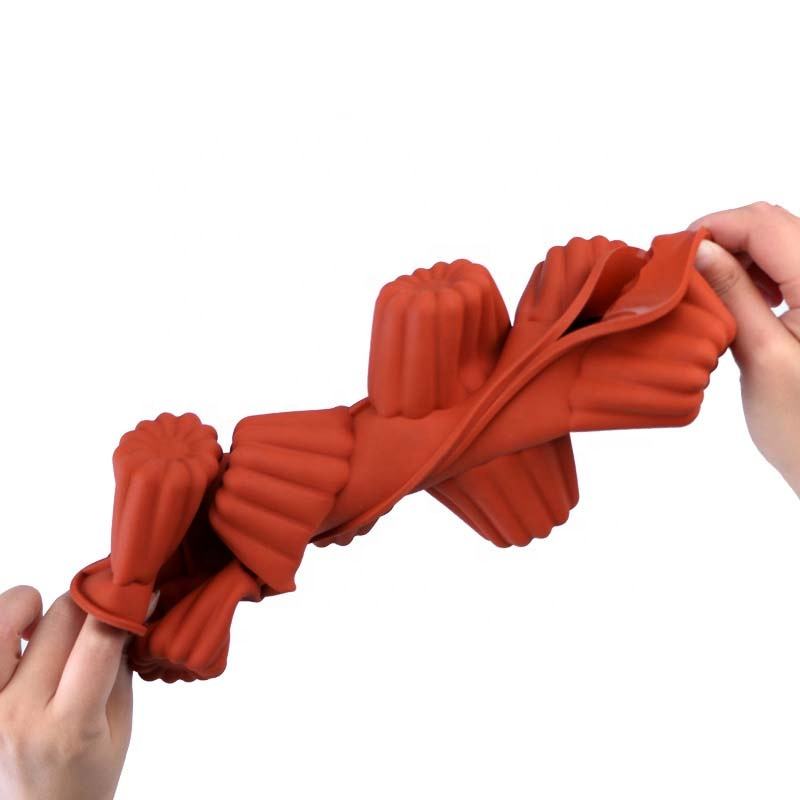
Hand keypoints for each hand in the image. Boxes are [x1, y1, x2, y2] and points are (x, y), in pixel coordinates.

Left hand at [0, 586, 132, 799]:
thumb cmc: (84, 778)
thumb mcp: (119, 726)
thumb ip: (119, 665)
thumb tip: (126, 607)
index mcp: (69, 726)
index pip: (99, 639)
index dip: (123, 602)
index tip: (137, 589)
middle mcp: (20, 713)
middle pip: (60, 617)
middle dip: (90, 601)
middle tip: (101, 606)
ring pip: (3, 619)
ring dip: (30, 604)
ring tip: (45, 620)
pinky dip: (5, 626)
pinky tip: (21, 637)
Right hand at [689, 201, 799, 494]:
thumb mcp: (760, 354)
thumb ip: (731, 294)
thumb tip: (697, 250)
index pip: (762, 225)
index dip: (712, 228)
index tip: (671, 255)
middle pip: (773, 223)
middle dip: (723, 238)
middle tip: (684, 273)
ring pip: (781, 238)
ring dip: (739, 254)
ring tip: (710, 290)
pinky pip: (791, 262)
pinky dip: (759, 270)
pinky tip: (743, 298)